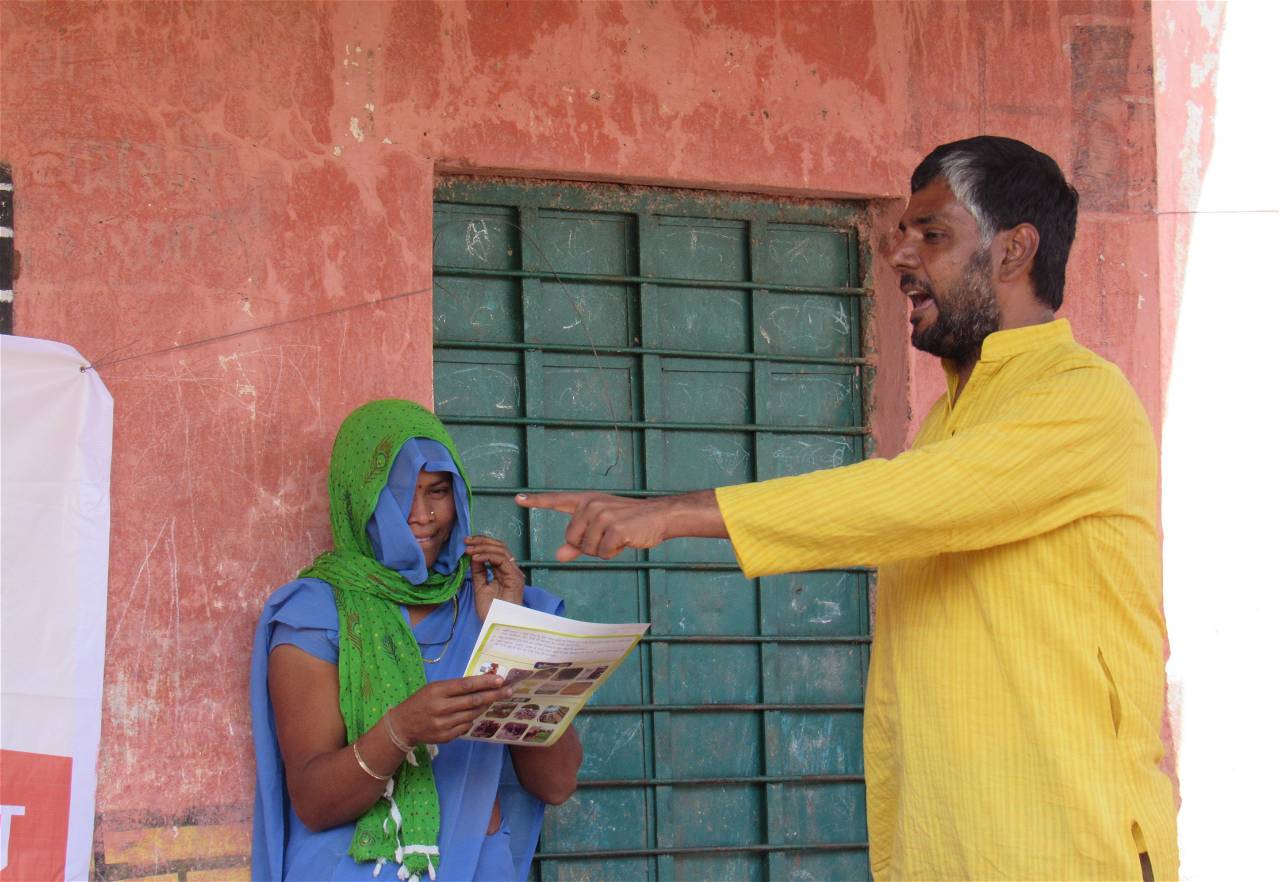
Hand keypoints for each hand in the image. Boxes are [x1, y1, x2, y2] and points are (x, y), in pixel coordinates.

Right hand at [391, 674, 511, 744]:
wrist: (402, 725)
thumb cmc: (421, 701)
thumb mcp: (434, 688)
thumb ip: (455, 687)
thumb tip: (482, 683)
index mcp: (437, 691)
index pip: (466, 685)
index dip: (485, 683)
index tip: (500, 680)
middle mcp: (440, 707)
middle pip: (473, 701)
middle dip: (493, 695)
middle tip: (508, 691)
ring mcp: (443, 724)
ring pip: (472, 714)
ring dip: (484, 707)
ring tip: (492, 700)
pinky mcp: (445, 737)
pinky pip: (466, 726)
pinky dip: (471, 719)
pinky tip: (472, 714)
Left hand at [466, 534, 524, 620]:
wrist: (497, 625)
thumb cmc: (490, 610)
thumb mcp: (480, 587)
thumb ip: (478, 571)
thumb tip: (473, 554)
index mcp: (504, 571)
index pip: (495, 550)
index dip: (481, 543)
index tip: (466, 542)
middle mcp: (511, 569)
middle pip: (499, 546)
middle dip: (481, 541)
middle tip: (466, 541)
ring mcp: (514, 573)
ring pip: (501, 550)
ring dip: (483, 546)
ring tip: (469, 549)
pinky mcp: (515, 577)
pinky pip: (501, 559)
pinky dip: (487, 555)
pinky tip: (476, 557)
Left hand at [515, 492, 678, 560]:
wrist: (658, 516)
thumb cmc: (629, 523)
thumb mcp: (600, 530)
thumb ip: (578, 542)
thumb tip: (558, 555)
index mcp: (586, 502)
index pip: (557, 500)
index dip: (536, 501)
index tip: (517, 498)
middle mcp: (591, 505)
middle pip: (572, 539)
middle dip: (588, 546)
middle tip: (608, 536)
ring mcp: (603, 515)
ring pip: (587, 548)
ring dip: (602, 550)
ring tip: (618, 536)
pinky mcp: (615, 528)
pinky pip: (603, 553)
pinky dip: (613, 553)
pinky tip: (625, 540)